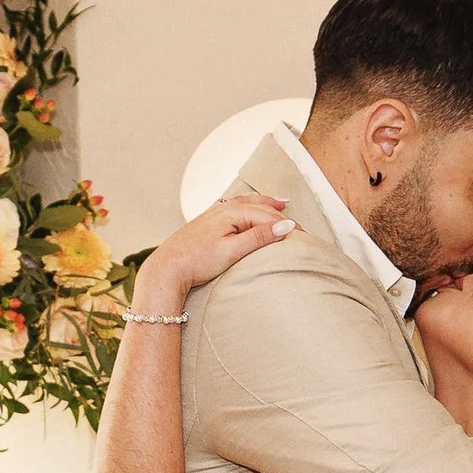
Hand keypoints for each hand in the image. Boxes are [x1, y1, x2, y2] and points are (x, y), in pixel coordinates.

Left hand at [128, 194, 292, 315]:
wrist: (167, 269)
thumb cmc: (196, 262)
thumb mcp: (232, 251)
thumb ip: (259, 237)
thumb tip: (286, 226)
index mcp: (231, 213)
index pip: (268, 216)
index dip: (288, 226)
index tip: (306, 238)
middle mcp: (223, 209)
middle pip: (259, 207)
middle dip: (281, 215)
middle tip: (301, 227)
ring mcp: (214, 214)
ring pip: (247, 204)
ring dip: (265, 203)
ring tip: (281, 203)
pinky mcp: (208, 223)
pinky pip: (235, 208)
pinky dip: (249, 207)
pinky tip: (248, 209)